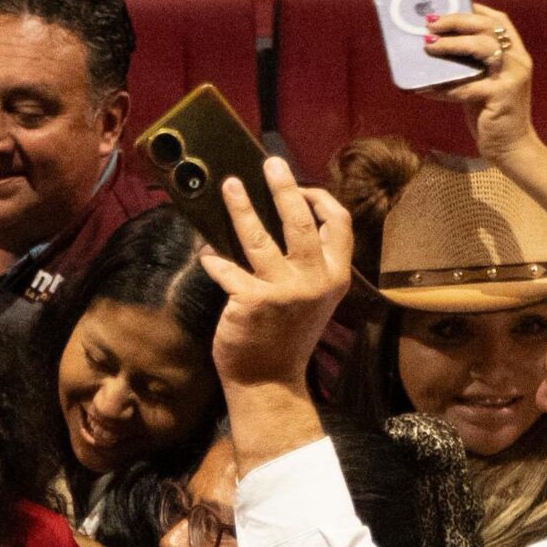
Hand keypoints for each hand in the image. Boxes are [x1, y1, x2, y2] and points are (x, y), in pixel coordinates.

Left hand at [194, 157, 353, 391]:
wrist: (269, 383)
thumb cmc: (286, 337)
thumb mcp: (311, 300)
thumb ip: (306, 265)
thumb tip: (277, 220)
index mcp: (335, 277)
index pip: (339, 225)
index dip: (321, 200)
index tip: (301, 187)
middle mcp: (315, 281)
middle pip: (301, 220)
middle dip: (284, 186)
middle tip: (269, 163)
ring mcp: (284, 291)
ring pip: (260, 237)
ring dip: (241, 207)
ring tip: (229, 186)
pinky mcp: (252, 302)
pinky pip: (228, 270)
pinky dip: (215, 259)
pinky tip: (207, 252)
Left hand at [418, 4, 537, 167]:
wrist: (511, 147)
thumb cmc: (492, 114)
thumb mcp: (483, 83)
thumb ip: (471, 65)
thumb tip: (438, 48)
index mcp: (515, 53)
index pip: (498, 20)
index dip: (474, 9)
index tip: (447, 8)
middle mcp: (517, 59)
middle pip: (487, 27)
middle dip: (456, 22)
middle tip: (430, 24)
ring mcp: (512, 76)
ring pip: (481, 48)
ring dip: (451, 46)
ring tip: (428, 47)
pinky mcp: (501, 96)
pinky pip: (466, 87)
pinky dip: (443, 88)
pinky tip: (424, 89)